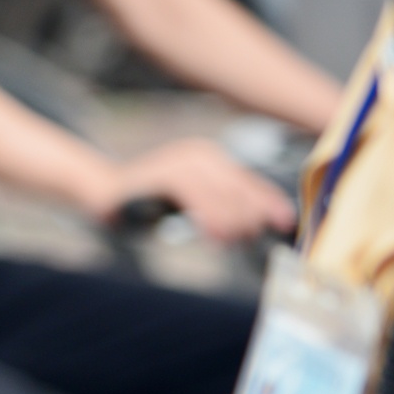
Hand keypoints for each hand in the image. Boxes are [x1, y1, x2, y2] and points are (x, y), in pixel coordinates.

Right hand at [102, 138, 293, 242]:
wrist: (107, 197)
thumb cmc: (153, 205)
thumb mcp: (195, 205)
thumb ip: (222, 208)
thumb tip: (256, 223)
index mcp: (211, 158)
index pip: (250, 181)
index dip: (270, 202)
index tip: (286, 222)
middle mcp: (201, 153)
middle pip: (241, 187)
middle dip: (251, 215)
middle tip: (248, 238)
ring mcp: (182, 160)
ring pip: (222, 193)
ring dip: (231, 220)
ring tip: (230, 240)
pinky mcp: (165, 172)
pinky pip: (197, 196)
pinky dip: (208, 217)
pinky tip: (212, 235)